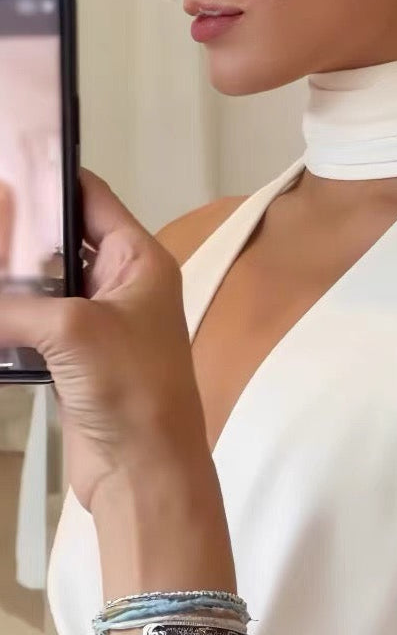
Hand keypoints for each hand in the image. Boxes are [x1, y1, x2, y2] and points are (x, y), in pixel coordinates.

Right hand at [0, 168, 210, 512]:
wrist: (145, 469)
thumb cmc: (130, 386)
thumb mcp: (73, 330)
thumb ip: (15, 304)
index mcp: (140, 260)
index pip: (94, 200)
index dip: (55, 179)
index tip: (10, 165)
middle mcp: (123, 283)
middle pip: (66, 240)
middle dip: (22, 232)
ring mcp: (99, 321)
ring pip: (47, 284)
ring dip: (12, 277)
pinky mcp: (76, 358)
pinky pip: (36, 323)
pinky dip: (9, 315)